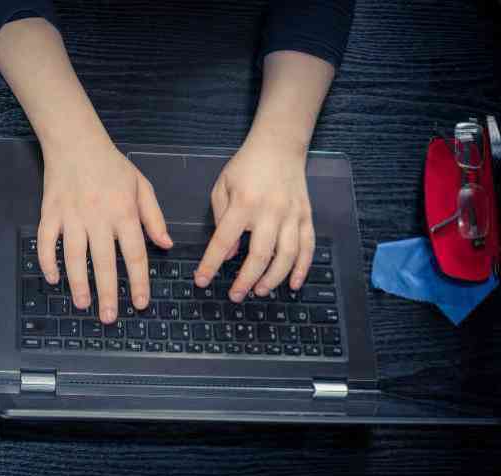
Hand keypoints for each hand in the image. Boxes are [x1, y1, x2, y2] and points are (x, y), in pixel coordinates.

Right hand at [38, 139, 172, 323]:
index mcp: (124, 212)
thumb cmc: (111, 164)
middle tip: (110, 317)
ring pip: (74, 256)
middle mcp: (98, 217)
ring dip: (77, 283)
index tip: (140, 303)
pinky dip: (47, 261)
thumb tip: (165, 244)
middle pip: (103, 262)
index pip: (134, 254)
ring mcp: (71, 216)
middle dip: (107, 293)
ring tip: (82, 305)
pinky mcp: (50, 213)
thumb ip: (154, 217)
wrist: (76, 142)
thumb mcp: (142, 186)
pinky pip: (46, 242)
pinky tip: (53, 278)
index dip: (138, 282)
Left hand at [195, 137, 314, 301]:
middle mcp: (270, 211)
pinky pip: (307, 247)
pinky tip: (293, 284)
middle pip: (259, 255)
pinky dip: (302, 268)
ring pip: (286, 256)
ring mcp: (292, 215)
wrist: (279, 145)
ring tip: (259, 291)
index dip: (211, 264)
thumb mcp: (222, 187)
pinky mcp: (306, 216)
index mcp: (244, 204)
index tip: (202, 281)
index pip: (223, 241)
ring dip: (273, 279)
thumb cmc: (246, 167)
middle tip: (235, 295)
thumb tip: (230, 253)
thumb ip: (221, 220)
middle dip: (245, 280)